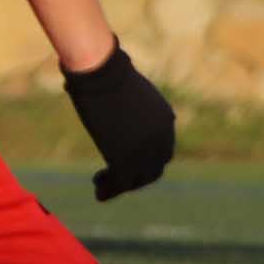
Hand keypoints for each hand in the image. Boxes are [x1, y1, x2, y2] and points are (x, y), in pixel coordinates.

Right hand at [61, 43, 173, 200]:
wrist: (104, 74)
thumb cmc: (107, 73)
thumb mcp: (124, 91)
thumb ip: (124, 105)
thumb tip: (103, 100)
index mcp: (165, 120)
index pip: (162, 149)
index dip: (146, 160)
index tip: (124, 161)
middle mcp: (162, 138)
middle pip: (155, 168)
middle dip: (136, 176)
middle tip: (113, 177)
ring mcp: (146, 150)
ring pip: (139, 179)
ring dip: (121, 185)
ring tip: (100, 182)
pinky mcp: (126, 159)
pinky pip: (121, 183)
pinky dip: (110, 190)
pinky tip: (98, 191)